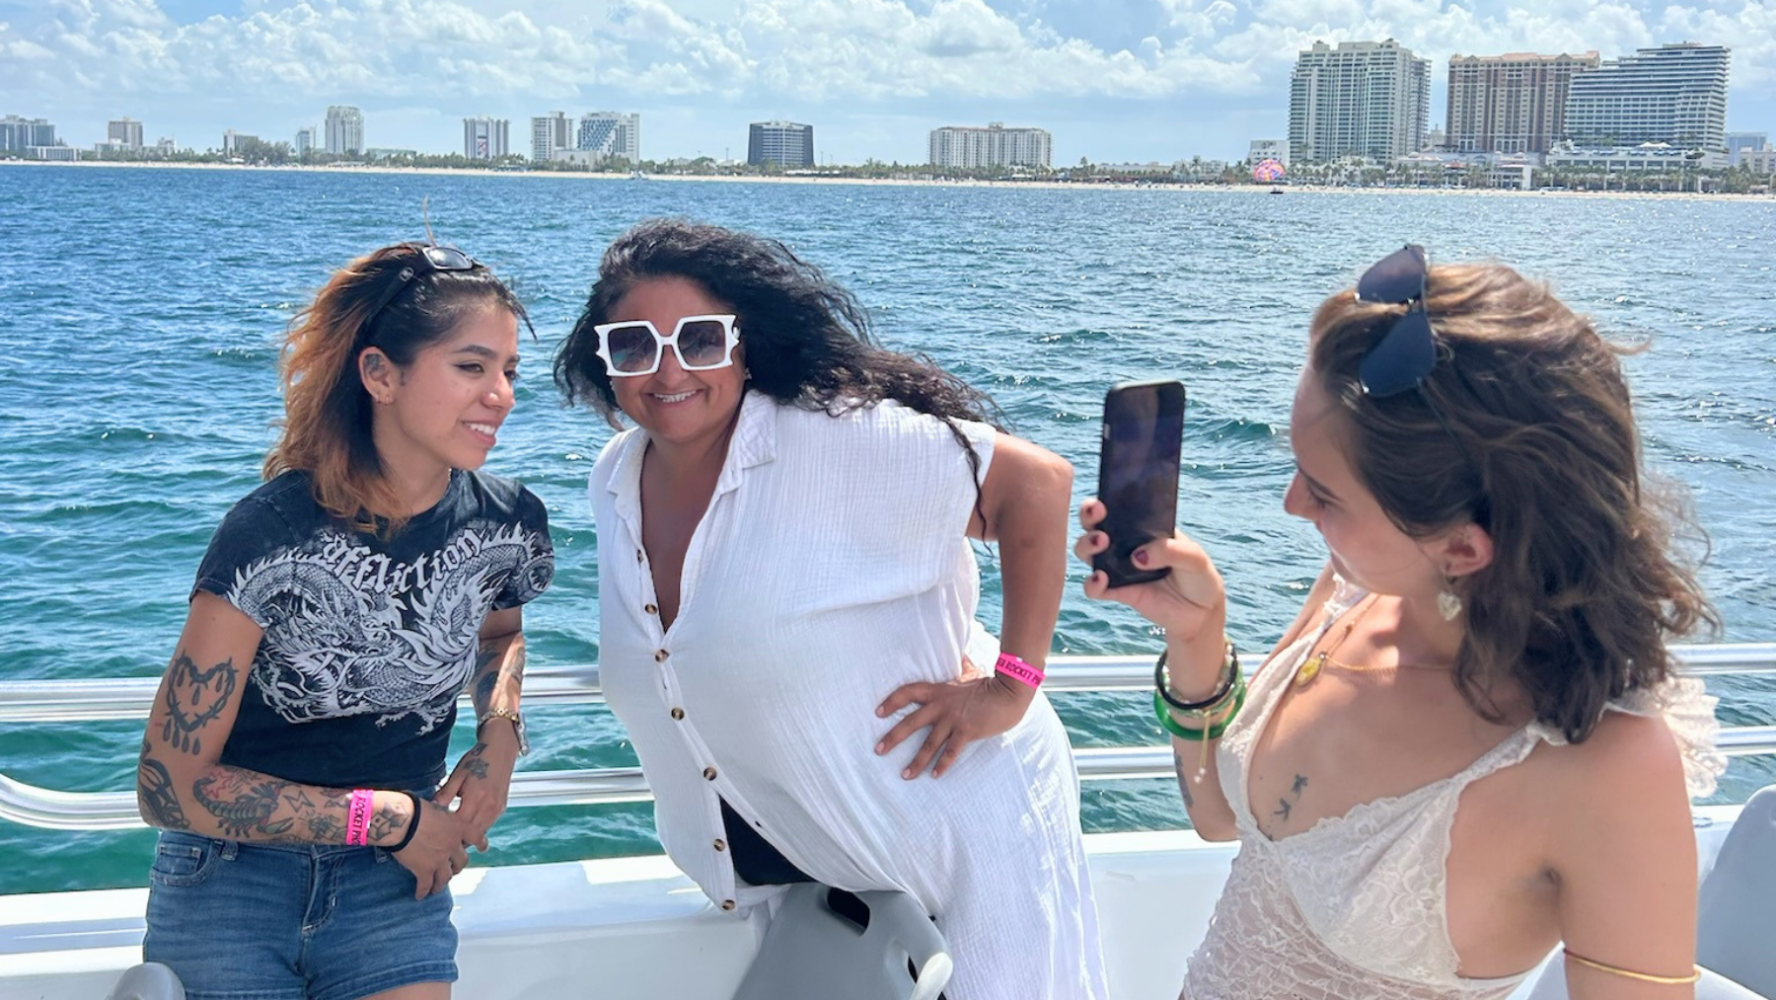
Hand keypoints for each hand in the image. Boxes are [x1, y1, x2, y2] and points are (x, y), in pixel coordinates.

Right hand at [383, 795, 473, 898]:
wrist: (401, 820)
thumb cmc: (415, 809)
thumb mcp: (437, 807)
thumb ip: (443, 817)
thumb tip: (439, 817)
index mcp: (458, 827)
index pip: (477, 837)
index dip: (481, 844)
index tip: (483, 849)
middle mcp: (452, 845)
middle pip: (462, 861)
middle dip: (457, 867)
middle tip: (452, 869)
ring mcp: (440, 859)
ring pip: (446, 877)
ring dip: (441, 884)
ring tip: (437, 888)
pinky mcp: (424, 870)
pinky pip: (426, 885)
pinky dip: (423, 891)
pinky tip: (420, 895)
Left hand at [436, 730, 517, 851]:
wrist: (500, 751)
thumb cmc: (477, 760)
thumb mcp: (457, 775)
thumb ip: (445, 794)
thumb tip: (432, 808)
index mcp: (475, 797)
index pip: (460, 825)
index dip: (449, 833)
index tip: (437, 838)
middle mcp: (488, 806)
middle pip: (472, 833)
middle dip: (458, 840)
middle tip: (444, 845)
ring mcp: (496, 808)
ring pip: (482, 832)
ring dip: (469, 837)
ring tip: (455, 841)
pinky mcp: (501, 808)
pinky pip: (488, 825)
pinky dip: (478, 829)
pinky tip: (468, 828)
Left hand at [874, 670, 1030, 778]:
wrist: (1009, 692)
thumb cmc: (990, 683)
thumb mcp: (971, 672)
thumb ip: (963, 666)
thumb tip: (963, 655)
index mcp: (939, 691)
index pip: (908, 692)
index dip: (892, 701)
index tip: (878, 712)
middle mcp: (941, 706)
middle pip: (910, 722)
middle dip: (893, 737)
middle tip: (878, 750)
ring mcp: (953, 720)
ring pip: (929, 744)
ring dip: (916, 761)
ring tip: (904, 775)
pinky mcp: (966, 732)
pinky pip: (951, 752)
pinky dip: (942, 765)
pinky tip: (934, 776)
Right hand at [1073, 498, 1225, 642]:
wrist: (1201, 612)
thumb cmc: (1198, 576)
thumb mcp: (1195, 557)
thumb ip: (1171, 550)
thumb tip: (1138, 556)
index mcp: (1143, 528)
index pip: (1118, 507)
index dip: (1104, 501)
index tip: (1102, 503)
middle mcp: (1125, 544)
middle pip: (1094, 525)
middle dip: (1088, 517)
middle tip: (1098, 516)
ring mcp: (1119, 568)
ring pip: (1088, 553)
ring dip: (1087, 546)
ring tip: (1101, 544)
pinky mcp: (1118, 592)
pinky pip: (1096, 588)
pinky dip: (1092, 583)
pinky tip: (1101, 579)